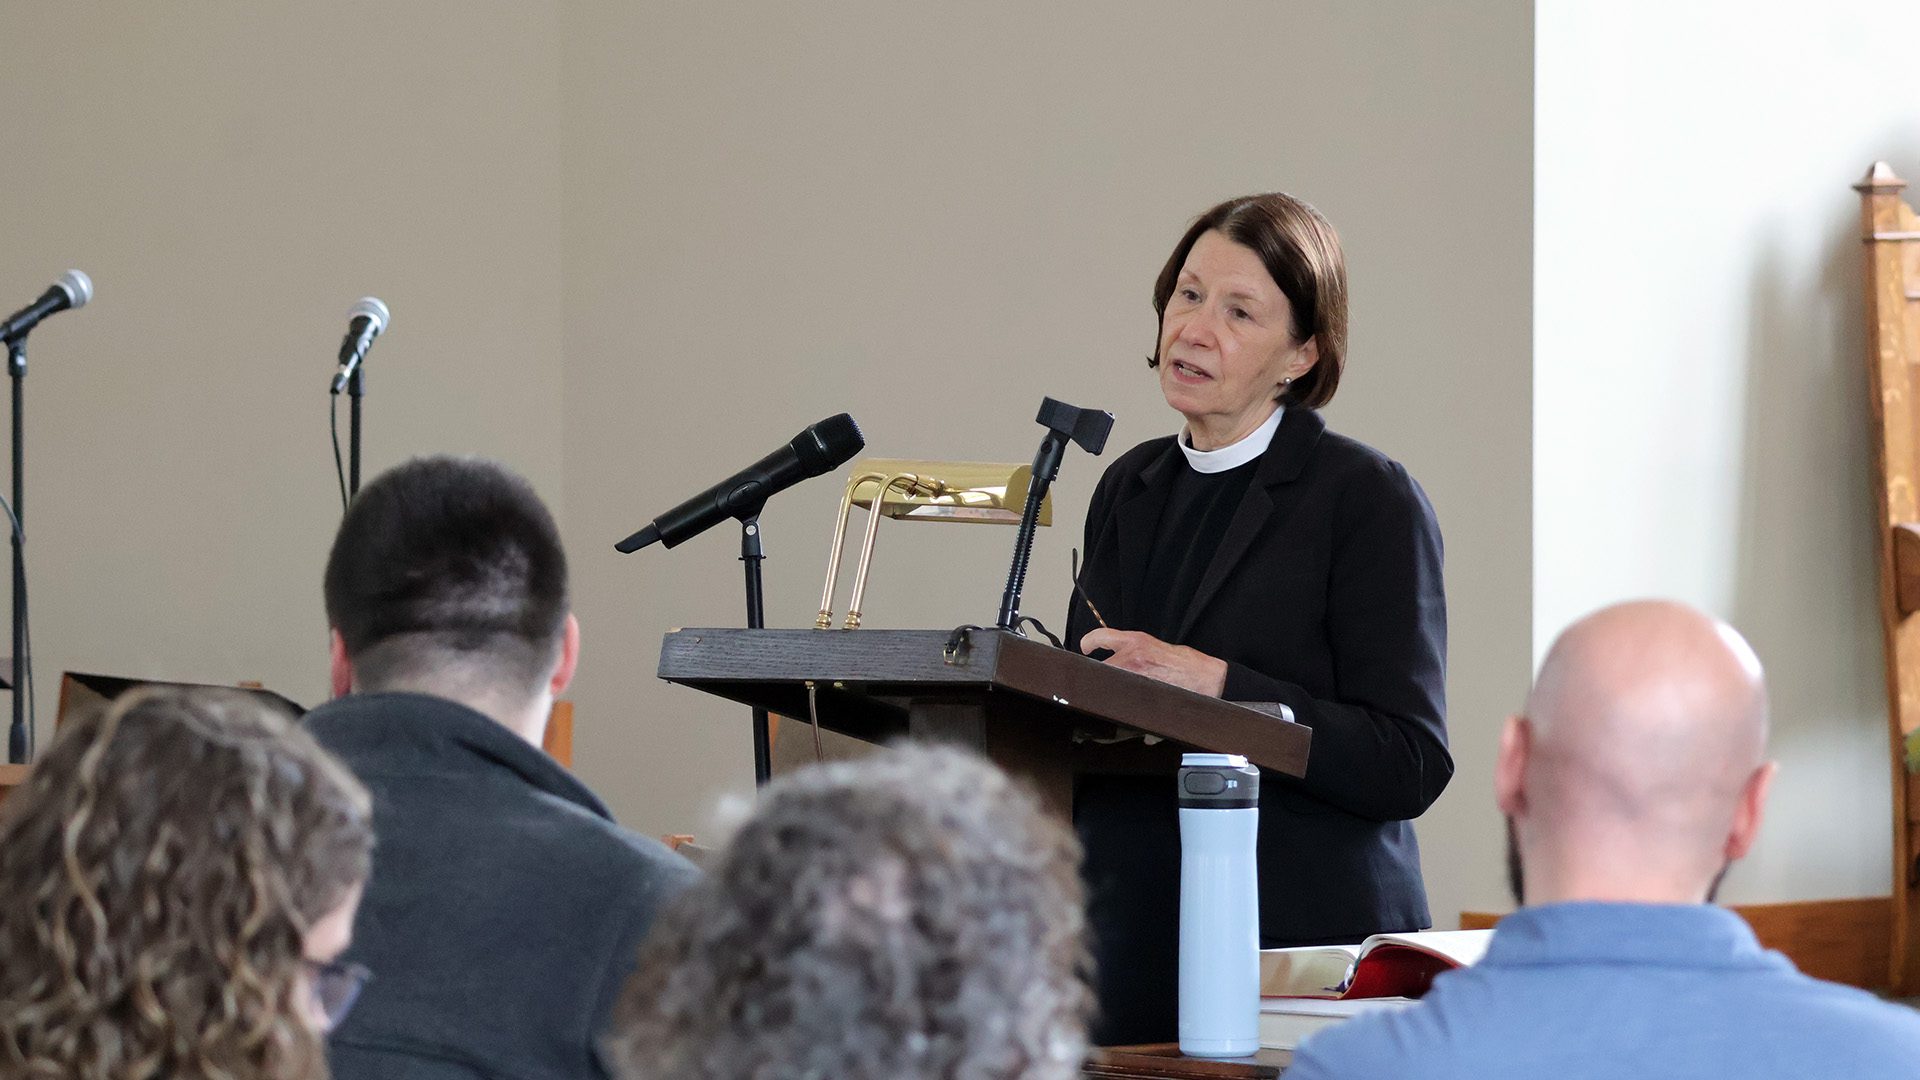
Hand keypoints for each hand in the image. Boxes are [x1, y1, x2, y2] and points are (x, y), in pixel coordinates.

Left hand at [1080, 628, 1227, 696]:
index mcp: (1137, 641)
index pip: (1102, 636)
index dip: (1089, 642)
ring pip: (1108, 683)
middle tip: (1100, 680)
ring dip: (1109, 688)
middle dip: (1100, 674)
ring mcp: (1135, 675)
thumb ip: (1134, 651)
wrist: (1204, 677)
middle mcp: (1132, 655)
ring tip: (1116, 692)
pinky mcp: (1140, 693)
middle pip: (1101, 666)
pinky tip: (1128, 703)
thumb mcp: (1157, 647)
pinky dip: (1121, 701)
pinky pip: (1121, 698)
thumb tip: (1118, 660)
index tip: (1085, 648)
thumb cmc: (1185, 664)